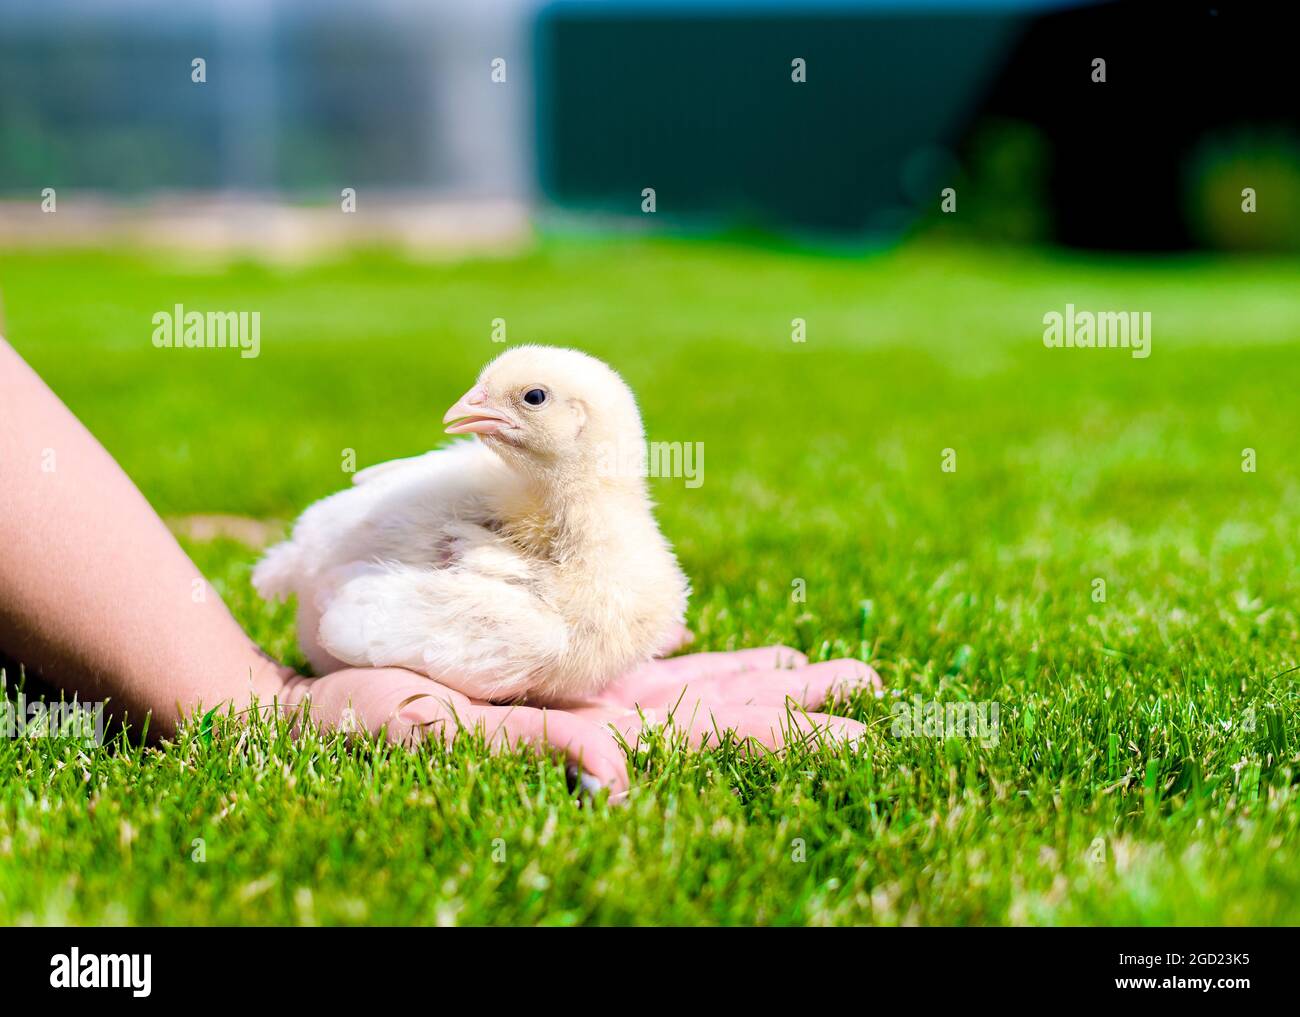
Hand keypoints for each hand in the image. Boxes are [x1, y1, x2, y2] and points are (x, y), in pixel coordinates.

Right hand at [283, 643, 879, 798]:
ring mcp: (579, 697)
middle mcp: (598, 720)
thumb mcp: (439, 735)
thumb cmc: (354, 725)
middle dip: (796, 702)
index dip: (786, 728)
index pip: (710, 735)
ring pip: (691, 687)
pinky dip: (689, 659)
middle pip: (720, 711)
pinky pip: (639, 667)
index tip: (860, 722)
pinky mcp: (553, 674)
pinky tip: (718, 655)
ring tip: (819, 671)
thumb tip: (622, 778)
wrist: (304, 707)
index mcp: (587, 736)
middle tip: (871, 686)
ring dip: (757, 680)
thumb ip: (535, 748)